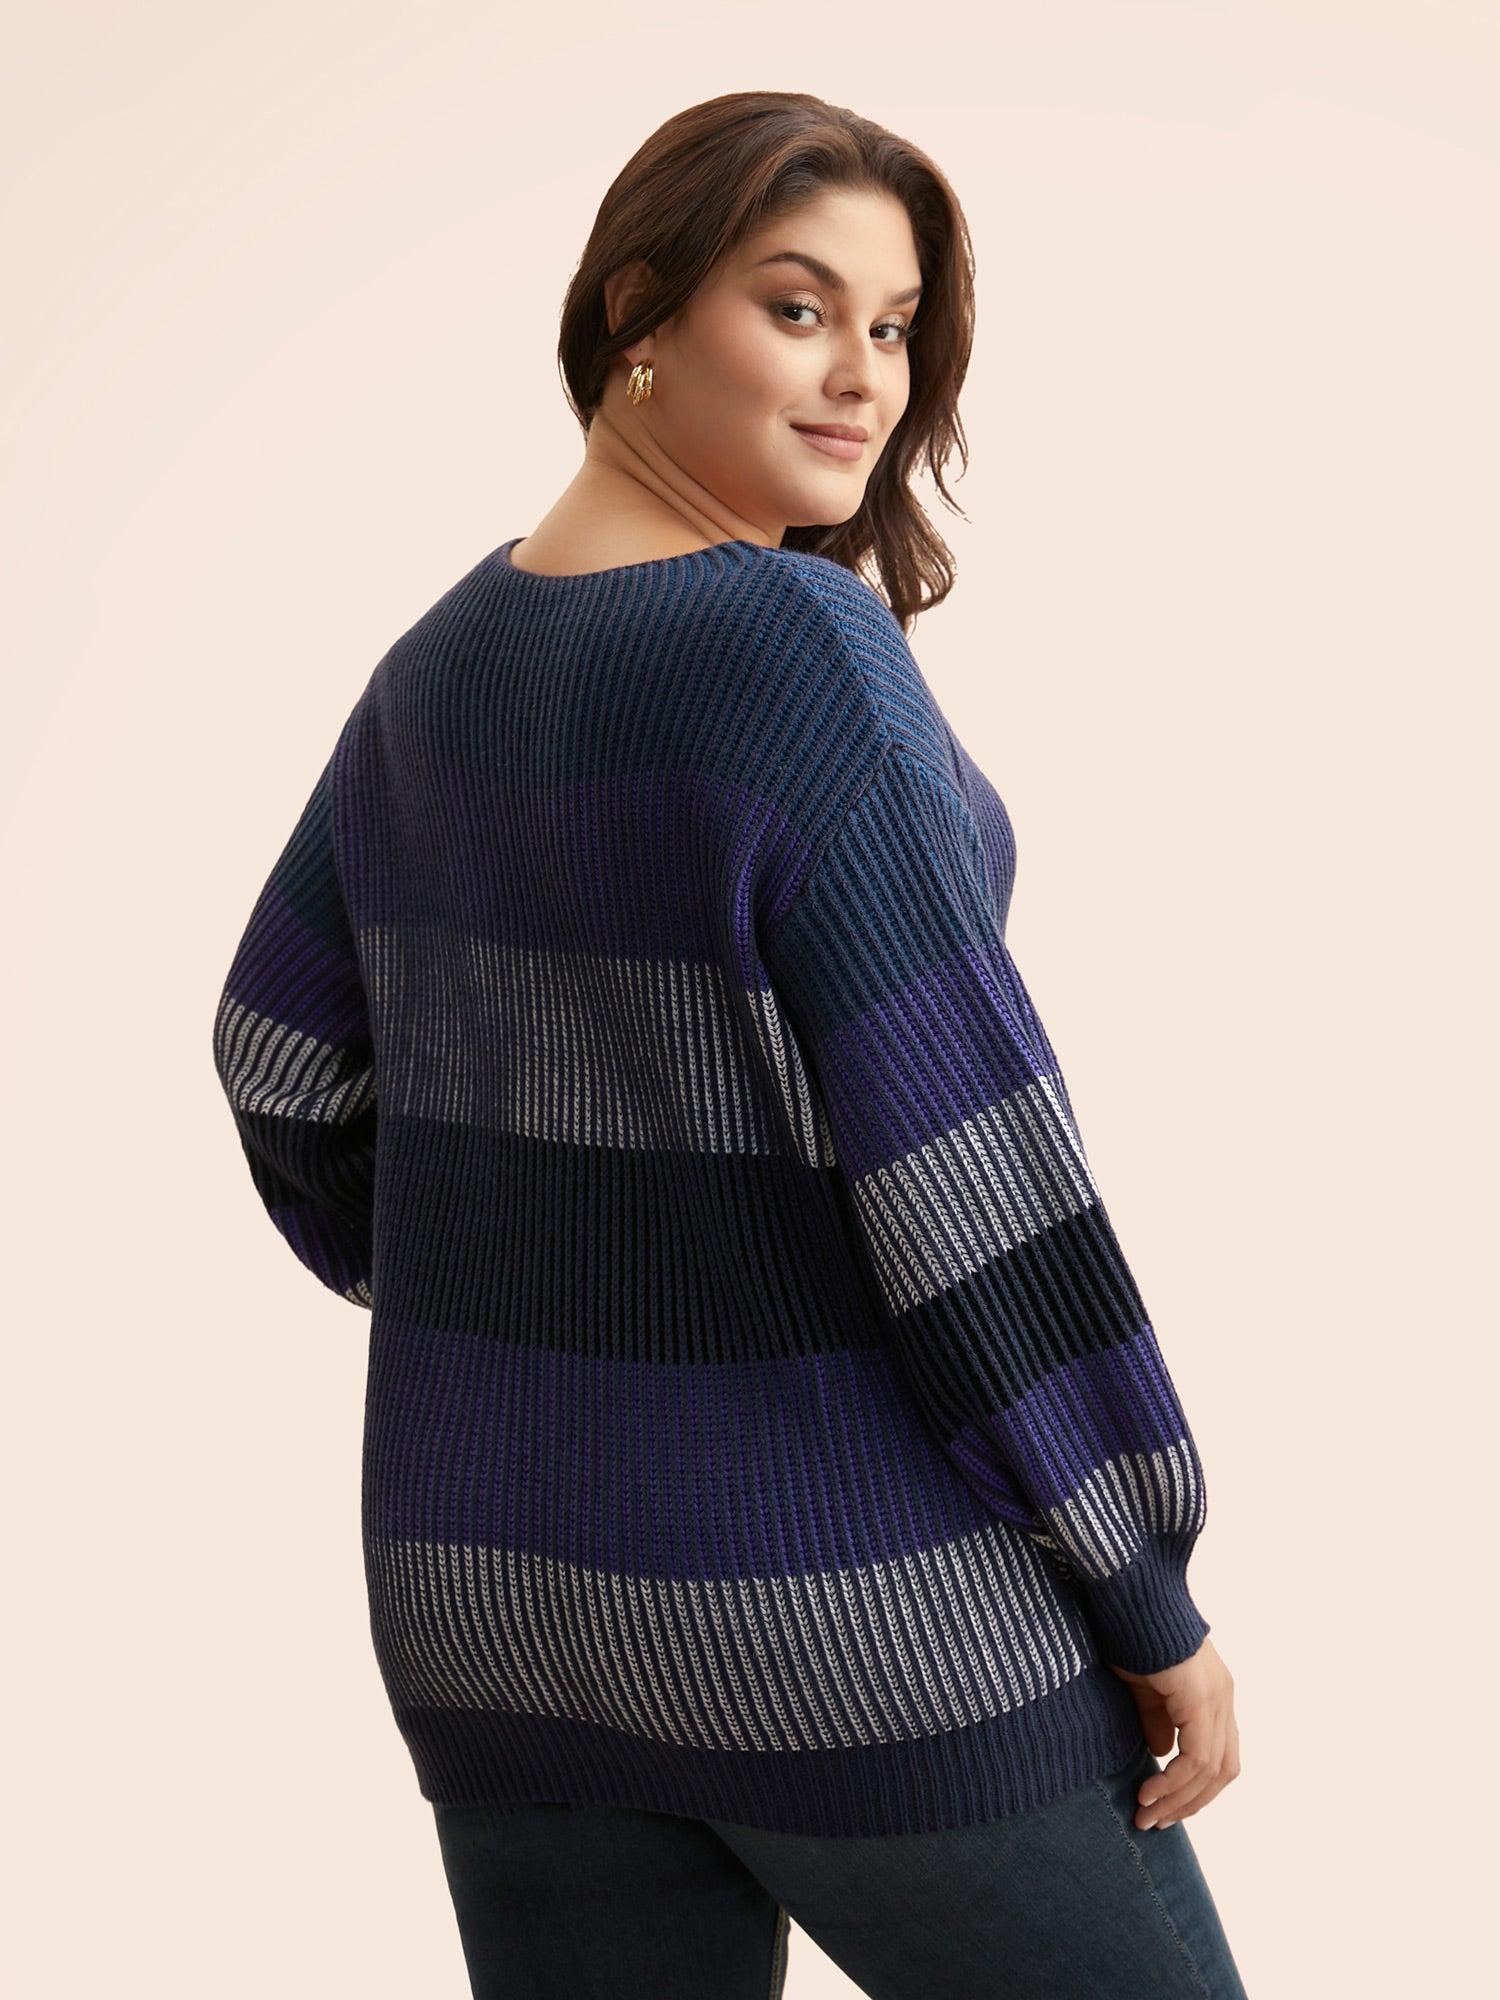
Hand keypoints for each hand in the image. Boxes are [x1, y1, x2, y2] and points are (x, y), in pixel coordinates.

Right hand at [1109, 1634, 1239, 1831]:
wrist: (1130, 1594)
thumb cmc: (1131, 1631)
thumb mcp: (1142, 1687)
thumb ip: (1156, 1718)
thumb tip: (1162, 1753)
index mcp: (1211, 1694)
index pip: (1216, 1757)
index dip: (1191, 1788)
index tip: (1159, 1808)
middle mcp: (1223, 1698)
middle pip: (1223, 1771)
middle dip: (1189, 1803)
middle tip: (1155, 1822)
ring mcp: (1217, 1697)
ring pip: (1213, 1770)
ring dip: (1179, 1800)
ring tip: (1147, 1815)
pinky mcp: (1202, 1698)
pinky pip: (1197, 1758)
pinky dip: (1173, 1782)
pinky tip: (1148, 1792)